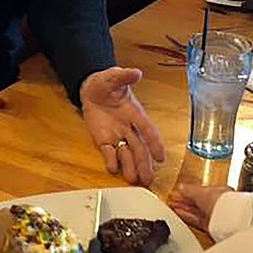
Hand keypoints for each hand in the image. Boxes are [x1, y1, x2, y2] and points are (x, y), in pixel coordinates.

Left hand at [80, 66, 165, 184]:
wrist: (91, 89)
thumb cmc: (106, 83)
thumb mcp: (114, 77)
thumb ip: (124, 76)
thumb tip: (136, 72)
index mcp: (135, 113)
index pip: (147, 130)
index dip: (155, 143)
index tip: (161, 157)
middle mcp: (129, 127)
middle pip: (139, 148)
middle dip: (144, 163)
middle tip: (149, 179)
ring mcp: (117, 135)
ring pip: (126, 154)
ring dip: (130, 166)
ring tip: (134, 179)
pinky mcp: (103, 140)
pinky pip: (108, 152)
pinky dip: (111, 160)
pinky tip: (113, 169)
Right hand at [167, 182, 231, 232]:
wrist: (231, 220)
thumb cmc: (223, 202)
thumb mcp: (202, 192)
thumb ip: (190, 190)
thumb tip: (181, 187)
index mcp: (221, 192)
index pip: (203, 191)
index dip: (190, 191)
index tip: (180, 191)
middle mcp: (220, 204)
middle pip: (199, 202)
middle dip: (186, 201)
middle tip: (174, 200)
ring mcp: (216, 217)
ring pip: (197, 212)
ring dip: (185, 209)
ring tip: (173, 207)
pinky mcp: (212, 228)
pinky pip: (197, 221)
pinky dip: (188, 217)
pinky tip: (180, 214)